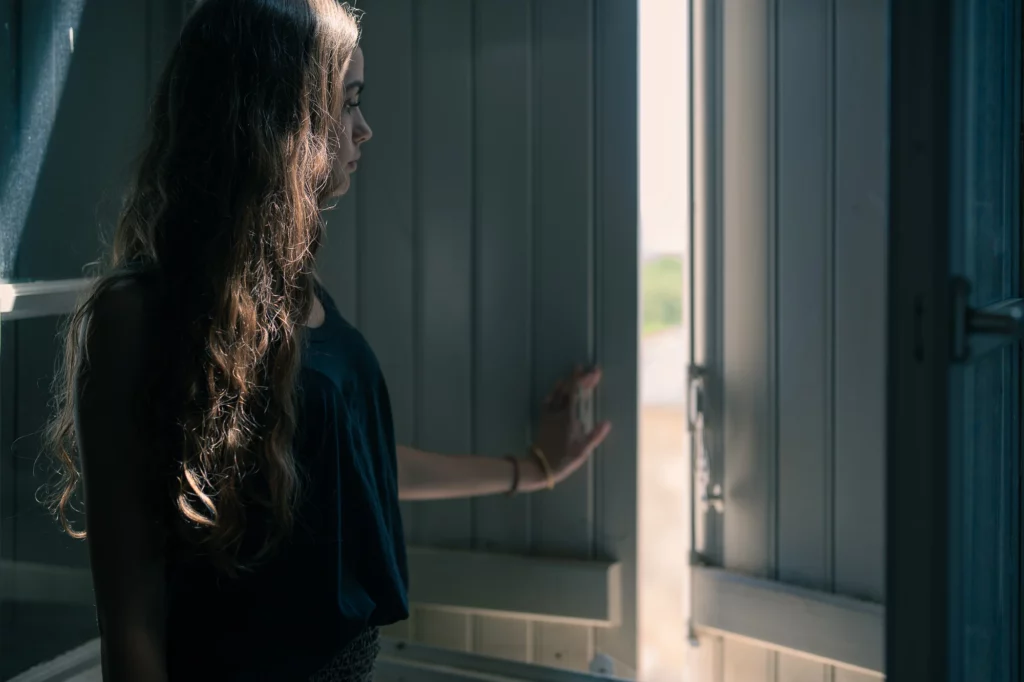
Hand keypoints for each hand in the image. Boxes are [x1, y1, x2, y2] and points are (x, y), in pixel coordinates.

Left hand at [526, 366, 611, 489]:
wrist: (539, 465)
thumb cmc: (563, 459)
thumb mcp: (582, 451)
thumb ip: (594, 436)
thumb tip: (607, 423)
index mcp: (570, 418)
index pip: (577, 393)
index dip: (585, 381)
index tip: (594, 372)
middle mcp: (559, 412)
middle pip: (570, 390)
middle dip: (581, 378)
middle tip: (592, 370)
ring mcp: (550, 414)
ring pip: (560, 392)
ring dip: (569, 381)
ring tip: (577, 371)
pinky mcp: (544, 418)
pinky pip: (549, 399)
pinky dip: (555, 390)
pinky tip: (558, 384)